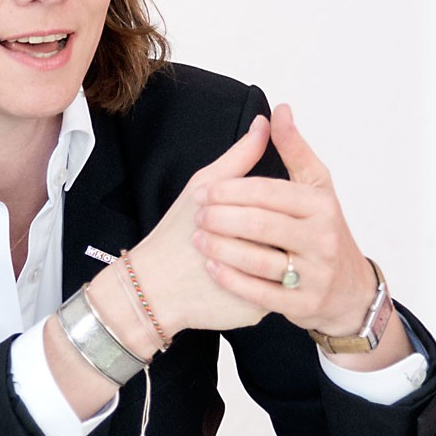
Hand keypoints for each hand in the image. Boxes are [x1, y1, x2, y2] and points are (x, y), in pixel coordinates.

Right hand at [103, 114, 273, 342]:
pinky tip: (241, 276)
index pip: (280, 206)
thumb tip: (266, 122)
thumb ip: (241, 157)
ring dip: (271, 257)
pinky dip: (261, 283)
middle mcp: (259, 259)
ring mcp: (260, 288)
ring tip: (251, 251)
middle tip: (253, 231)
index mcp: (248, 223)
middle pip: (285, 236)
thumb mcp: (203, 187)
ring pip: (282, 267)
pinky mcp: (254, 313)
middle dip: (270, 233)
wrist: (150, 290)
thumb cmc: (174, 234)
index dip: (265, 204)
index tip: (248, 207)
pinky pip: (270, 294)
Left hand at [189, 104, 378, 338]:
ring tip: (199, 239)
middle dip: (222, 219)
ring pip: (259, 260)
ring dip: (222, 249)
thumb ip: (294, 149)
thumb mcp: (316, 186)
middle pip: (261, 225)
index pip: (269, 192)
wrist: (349, 290)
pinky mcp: (304, 304)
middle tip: (197, 215)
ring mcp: (315, 274)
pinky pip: (261, 293)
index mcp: (321, 204)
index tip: (203, 192)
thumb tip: (279, 110)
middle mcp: (322, 238)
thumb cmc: (323, 229)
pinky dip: (232, 280)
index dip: (231, 191)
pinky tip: (212, 268)